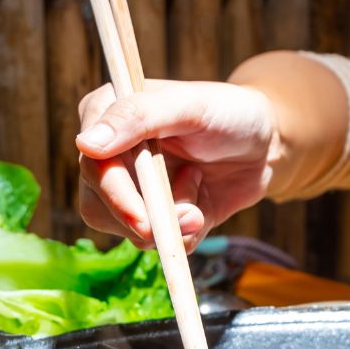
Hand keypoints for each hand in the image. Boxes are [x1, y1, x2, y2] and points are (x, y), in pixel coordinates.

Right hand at [76, 79, 278, 250]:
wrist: (264, 145)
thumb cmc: (228, 112)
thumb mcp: (189, 105)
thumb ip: (138, 117)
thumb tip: (85, 145)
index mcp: (106, 116)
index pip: (93, 166)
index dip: (115, 197)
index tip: (143, 219)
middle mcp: (109, 155)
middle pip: (98, 207)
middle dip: (146, 220)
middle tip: (190, 217)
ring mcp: (131, 189)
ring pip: (127, 231)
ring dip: (171, 226)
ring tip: (199, 190)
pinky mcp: (155, 216)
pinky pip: (160, 243)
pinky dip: (186, 234)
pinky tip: (201, 201)